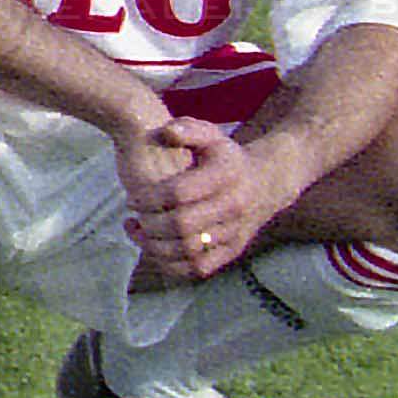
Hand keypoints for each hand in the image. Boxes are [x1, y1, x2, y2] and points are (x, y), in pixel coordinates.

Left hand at [124, 112, 283, 279]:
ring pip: (188, 250)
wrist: (266, 183)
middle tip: (133, 217)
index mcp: (225, 176)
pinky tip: (153, 249)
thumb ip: (188, 129)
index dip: (149, 197)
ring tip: (137, 231)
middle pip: (181, 225)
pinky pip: (198, 268)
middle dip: (149, 224)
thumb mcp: (212, 135)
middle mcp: (233, 206)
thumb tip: (166, 132)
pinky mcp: (232, 252)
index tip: (131, 198)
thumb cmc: (227, 158)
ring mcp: (235, 232)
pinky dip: (170, 264)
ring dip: (154, 246)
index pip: (178, 193)